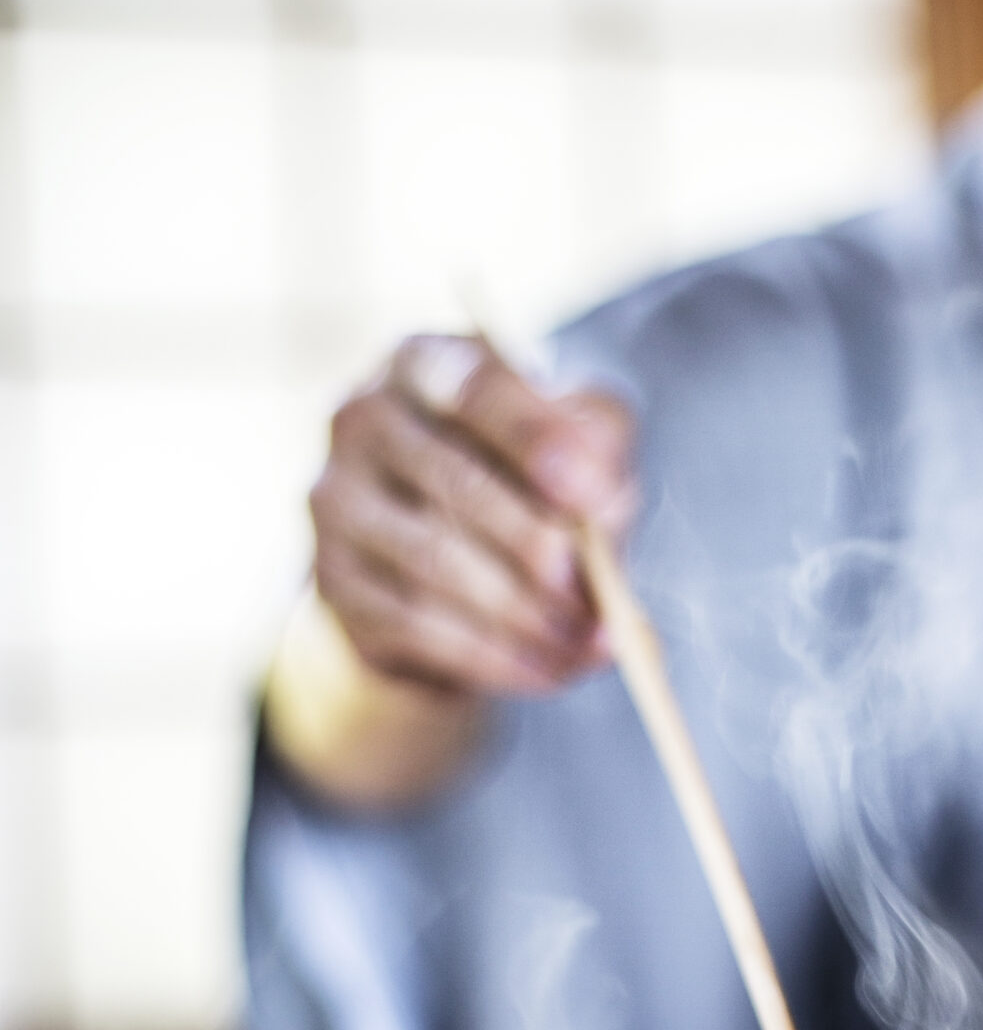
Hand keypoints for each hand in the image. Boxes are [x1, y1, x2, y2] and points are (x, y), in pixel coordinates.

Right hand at [310, 335, 635, 698]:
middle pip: (455, 484)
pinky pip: (419, 628)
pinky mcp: (335, 581)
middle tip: (601, 597)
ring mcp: (336, 501)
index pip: (476, 387)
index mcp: (425, 360)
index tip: (594, 494)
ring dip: (527, 617)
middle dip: (540, 549)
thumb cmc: (527, 469)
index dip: (537, 440)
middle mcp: (361, 417)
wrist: (450, 546)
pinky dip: (498, 657)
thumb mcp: (577, 435)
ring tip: (595, 646)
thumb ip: (598, 448)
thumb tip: (599, 508)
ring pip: (436, 566)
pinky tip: (552, 669)